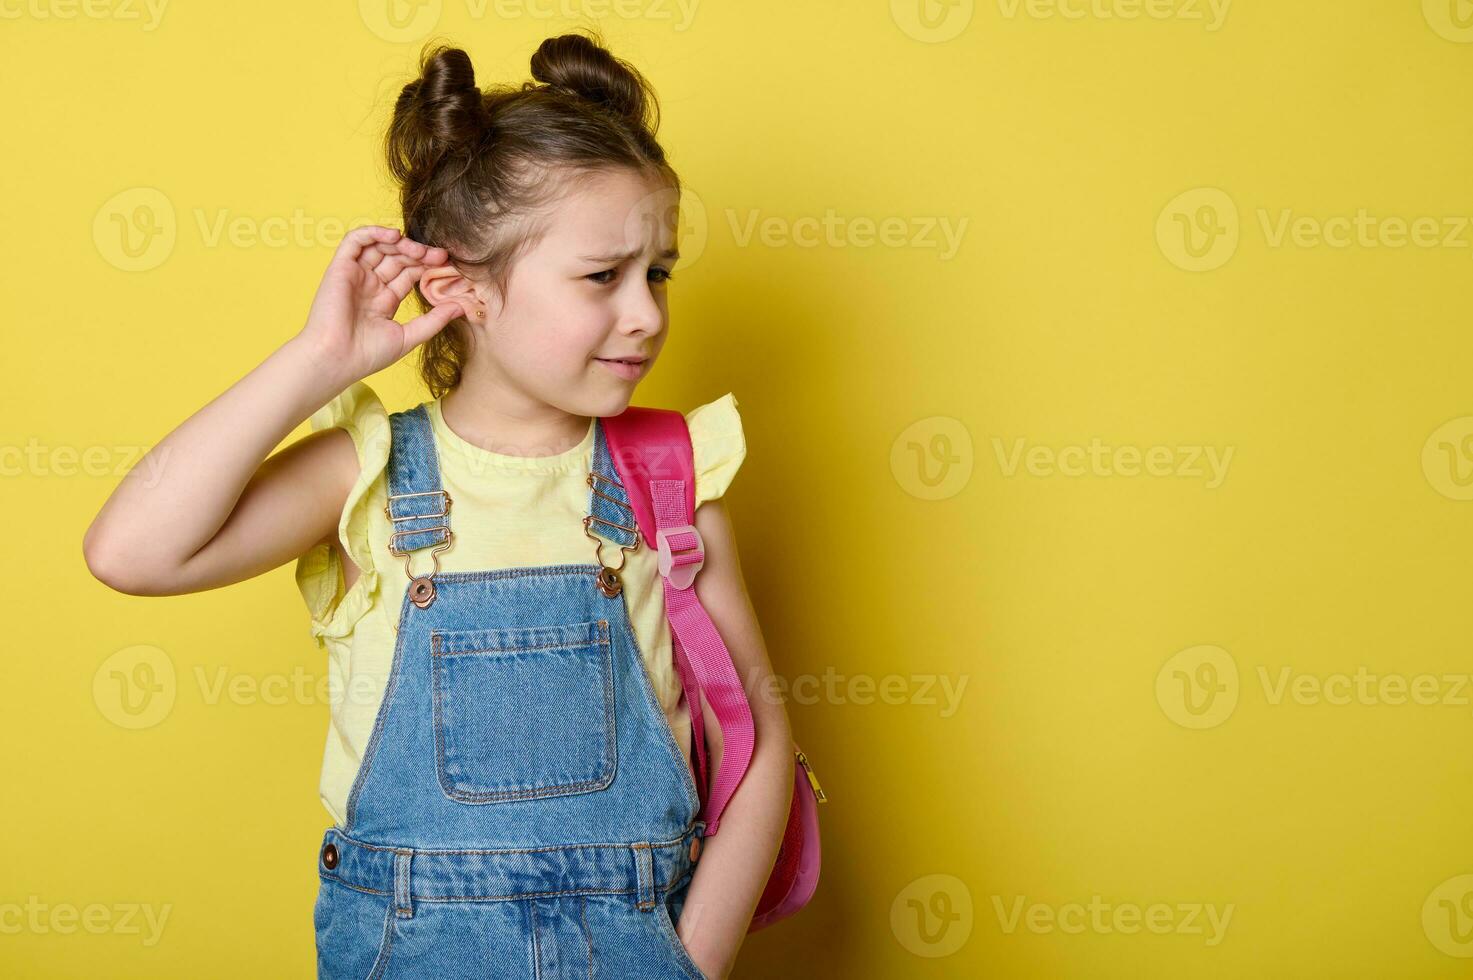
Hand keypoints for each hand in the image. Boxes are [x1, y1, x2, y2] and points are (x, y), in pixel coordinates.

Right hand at [295, 225, 466, 384]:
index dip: (427, 267)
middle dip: (419, 254)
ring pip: (379, 247)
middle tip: (440, 255)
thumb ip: (434, 320)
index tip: (448, 266)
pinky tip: (394, 236)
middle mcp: (369, 285)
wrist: (337, 359)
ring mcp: (355, 275)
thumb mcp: (408, 336)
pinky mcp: (340, 268)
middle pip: (397, 258)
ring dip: (401, 243)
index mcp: (384, 300)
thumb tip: (461, 307)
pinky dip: (373, 233)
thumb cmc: (367, 355)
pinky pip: (354, 241)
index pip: (409, 274)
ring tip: (419, 249)